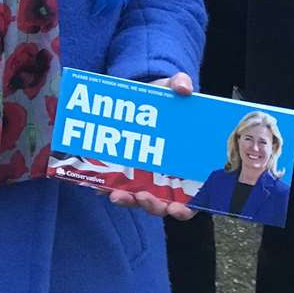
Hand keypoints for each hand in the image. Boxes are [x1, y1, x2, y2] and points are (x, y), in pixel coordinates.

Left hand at [109, 72, 196, 219]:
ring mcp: (142, 177)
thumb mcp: (171, 88)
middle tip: (145, 199)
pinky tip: (100, 187)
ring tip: (119, 195)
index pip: (193, 198)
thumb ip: (180, 84)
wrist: (140, 98)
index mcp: (186, 166)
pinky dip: (107, 189)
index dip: (187, 208)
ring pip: (138, 200)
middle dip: (154, 206)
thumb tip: (184, 88)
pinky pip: (115, 186)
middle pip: (162, 204)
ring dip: (129, 201)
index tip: (179, 208)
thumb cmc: (164, 99)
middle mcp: (165, 178)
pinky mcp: (121, 171)